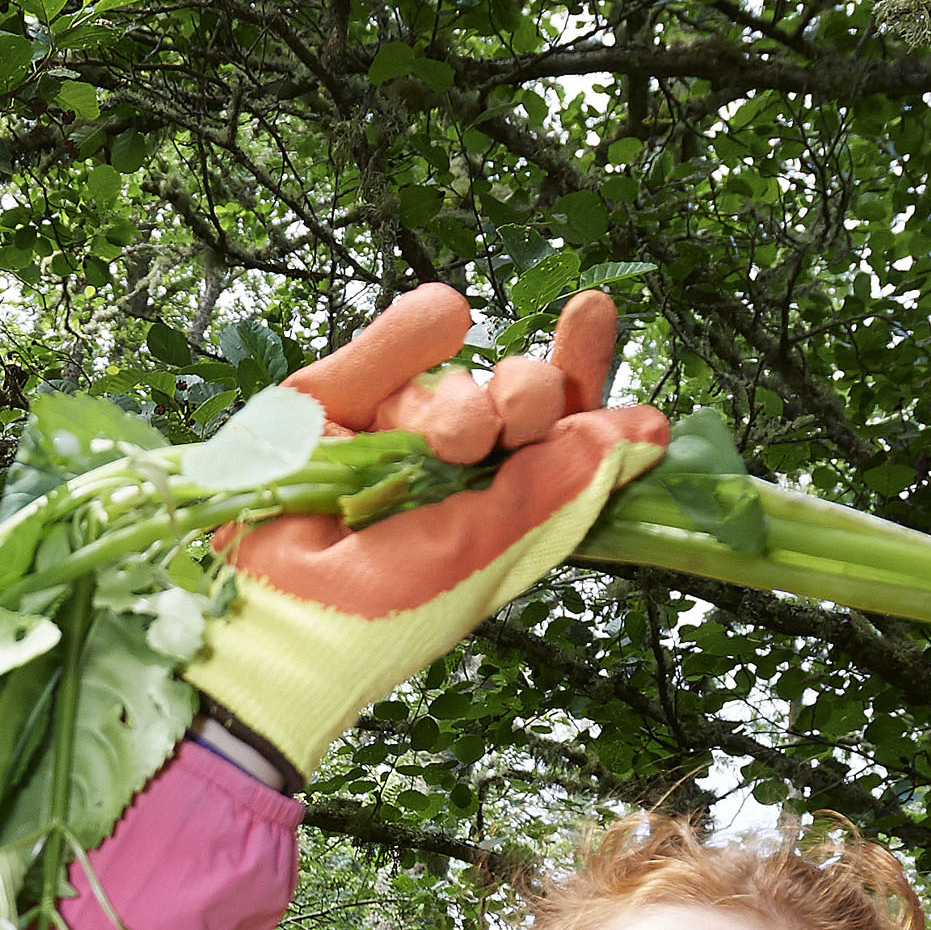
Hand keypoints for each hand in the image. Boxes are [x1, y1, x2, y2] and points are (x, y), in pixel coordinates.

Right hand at [183, 283, 674, 779]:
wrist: (279, 610)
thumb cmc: (388, 607)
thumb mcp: (490, 544)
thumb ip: (561, 480)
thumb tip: (651, 429)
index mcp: (501, 511)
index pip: (558, 436)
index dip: (583, 380)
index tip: (595, 319)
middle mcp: (450, 472)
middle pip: (515, 397)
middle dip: (533, 392)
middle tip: (521, 412)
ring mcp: (387, 437)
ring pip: (452, 379)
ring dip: (464, 400)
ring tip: (454, 440)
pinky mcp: (326, 407)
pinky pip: (382, 353)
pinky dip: (409, 338)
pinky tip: (444, 320)